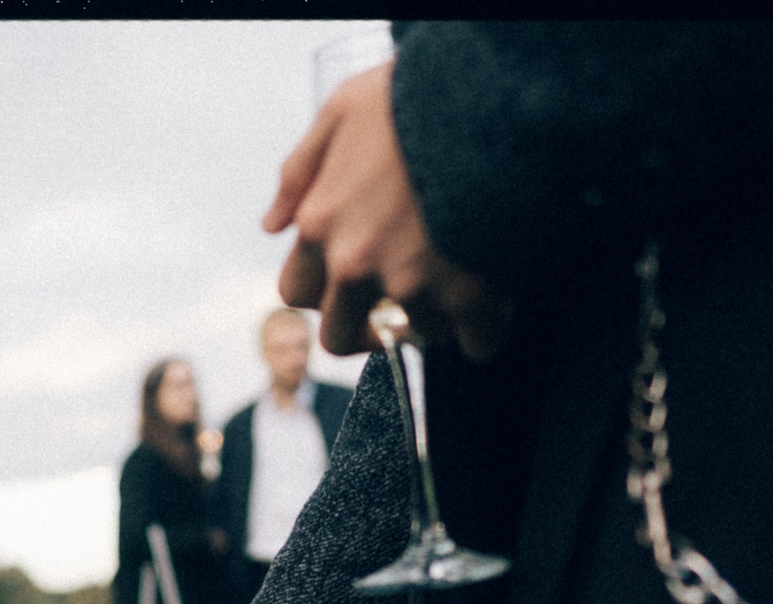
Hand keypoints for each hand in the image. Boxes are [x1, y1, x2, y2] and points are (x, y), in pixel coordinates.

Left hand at [265, 62, 510, 360]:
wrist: (495, 92)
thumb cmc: (417, 94)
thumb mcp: (342, 109)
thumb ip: (301, 171)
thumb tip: (272, 225)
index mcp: (319, 223)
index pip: (296, 292)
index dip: (323, 296)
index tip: (346, 289)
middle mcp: (353, 263)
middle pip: (340, 337)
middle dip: (367, 332)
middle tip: (396, 318)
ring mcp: (410, 283)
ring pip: (417, 333)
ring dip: (438, 317)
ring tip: (462, 285)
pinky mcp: (468, 293)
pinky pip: (477, 340)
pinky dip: (488, 331)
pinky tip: (500, 308)